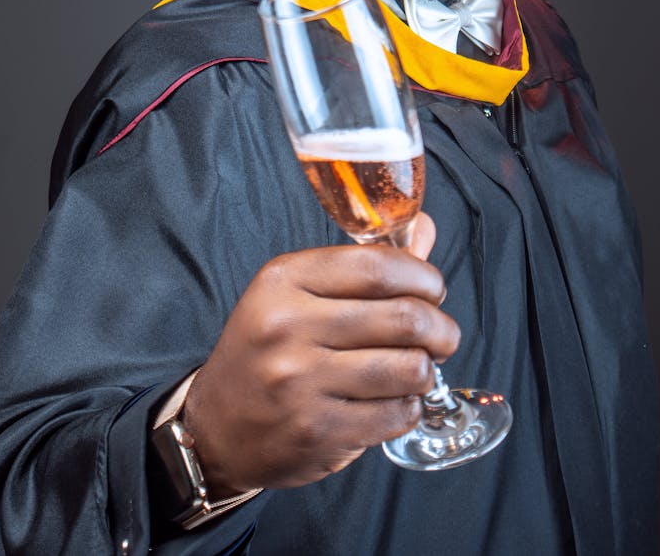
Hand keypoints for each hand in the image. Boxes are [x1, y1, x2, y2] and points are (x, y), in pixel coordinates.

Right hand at [182, 213, 458, 494]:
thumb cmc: (267, 349)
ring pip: (408, 368)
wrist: (216, 426)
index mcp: (284, 279)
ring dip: (428, 370)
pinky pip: (395, 414)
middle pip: (403, 317)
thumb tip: (425, 228)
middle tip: (442, 336)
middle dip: (440, 328)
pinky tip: (395, 401)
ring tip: (418, 369)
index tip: (433, 289)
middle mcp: (288, 325)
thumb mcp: (299, 292)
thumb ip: (366, 262)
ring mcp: (300, 381)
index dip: (422, 277)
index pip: (377, 266)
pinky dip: (409, 407)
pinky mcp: (316, 430)